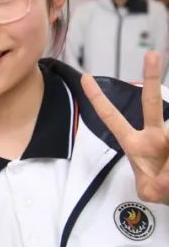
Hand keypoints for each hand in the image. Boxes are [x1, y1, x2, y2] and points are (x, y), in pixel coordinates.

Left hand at [81, 52, 168, 203]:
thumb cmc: (163, 190)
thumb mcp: (151, 192)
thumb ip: (155, 187)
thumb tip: (167, 178)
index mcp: (135, 143)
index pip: (112, 118)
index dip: (99, 99)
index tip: (85, 78)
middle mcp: (155, 135)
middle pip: (152, 104)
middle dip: (152, 78)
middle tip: (151, 54)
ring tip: (167, 178)